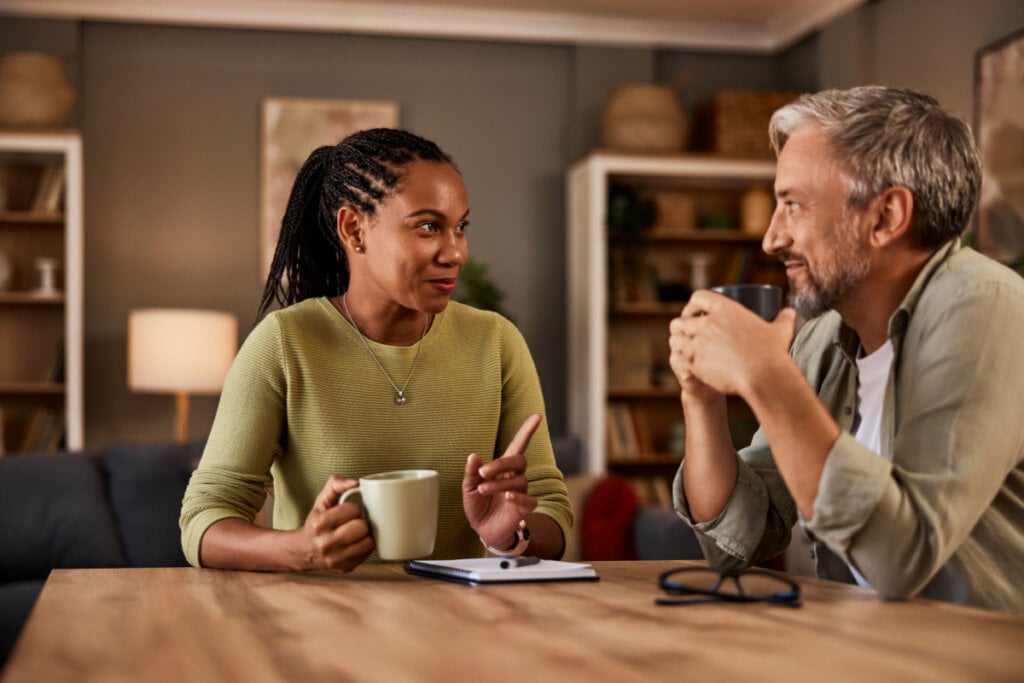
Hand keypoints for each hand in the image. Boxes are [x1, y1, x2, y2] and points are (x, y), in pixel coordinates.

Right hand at [291, 475, 373, 571]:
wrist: (304, 550)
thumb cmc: (317, 521)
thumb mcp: (322, 500)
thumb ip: (335, 484)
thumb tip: (355, 483)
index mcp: (320, 523)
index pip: (353, 510)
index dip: (354, 508)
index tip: (348, 511)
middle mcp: (325, 544)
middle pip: (361, 528)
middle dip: (361, 522)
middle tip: (354, 522)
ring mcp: (335, 559)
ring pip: (368, 543)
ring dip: (365, 536)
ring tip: (356, 533)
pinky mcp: (345, 568)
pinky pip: (368, 554)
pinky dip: (365, 547)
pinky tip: (356, 543)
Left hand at [463, 413, 540, 549]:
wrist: (483, 529)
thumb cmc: (478, 505)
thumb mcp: (469, 487)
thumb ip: (471, 472)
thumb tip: (473, 456)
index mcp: (503, 468)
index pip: (518, 445)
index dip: (527, 430)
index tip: (537, 416)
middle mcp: (515, 477)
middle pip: (519, 461)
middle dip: (501, 463)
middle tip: (483, 472)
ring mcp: (521, 491)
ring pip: (519, 480)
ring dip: (499, 484)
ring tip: (483, 490)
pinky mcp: (524, 508)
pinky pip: (528, 499)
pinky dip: (518, 497)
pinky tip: (508, 497)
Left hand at [669, 290, 795, 398]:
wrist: (763, 377)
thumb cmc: (772, 353)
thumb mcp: (779, 331)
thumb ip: (784, 319)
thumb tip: (790, 312)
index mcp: (725, 309)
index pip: (698, 297)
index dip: (693, 304)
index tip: (694, 313)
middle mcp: (707, 324)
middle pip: (681, 320)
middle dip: (680, 327)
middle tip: (686, 333)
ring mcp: (699, 343)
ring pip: (676, 339)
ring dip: (678, 343)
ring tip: (683, 348)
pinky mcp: (696, 362)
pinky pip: (679, 358)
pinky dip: (680, 360)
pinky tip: (685, 364)